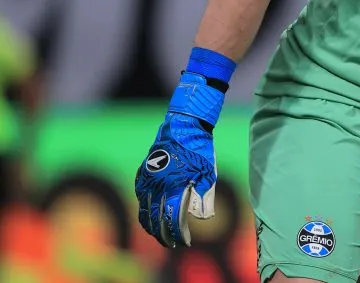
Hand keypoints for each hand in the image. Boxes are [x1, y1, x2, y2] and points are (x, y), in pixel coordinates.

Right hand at [134, 112, 217, 246]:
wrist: (183, 126)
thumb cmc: (199, 150)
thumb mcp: (208, 174)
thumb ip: (204, 196)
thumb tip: (201, 217)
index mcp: (174, 186)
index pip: (172, 218)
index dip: (177, 233)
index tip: (184, 242)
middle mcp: (157, 185)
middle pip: (155, 219)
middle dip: (163, 234)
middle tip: (171, 243)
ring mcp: (147, 180)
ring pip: (144, 211)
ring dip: (151, 226)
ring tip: (160, 235)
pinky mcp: (142, 174)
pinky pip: (140, 198)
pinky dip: (145, 211)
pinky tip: (151, 217)